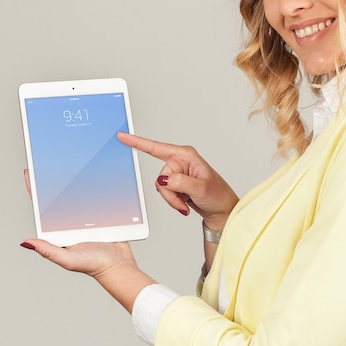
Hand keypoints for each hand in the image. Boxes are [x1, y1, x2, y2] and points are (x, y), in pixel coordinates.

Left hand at [21, 170, 155, 311]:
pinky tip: (91, 173)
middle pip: (59, 196)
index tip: (29, 172)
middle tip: (46, 160)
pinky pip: (95, 197)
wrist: (120, 266)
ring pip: (76, 194)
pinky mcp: (101, 214)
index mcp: (58, 230)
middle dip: (53, 179)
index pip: (42, 206)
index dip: (34, 189)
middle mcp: (69, 222)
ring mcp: (85, 217)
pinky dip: (93, 186)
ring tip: (67, 162)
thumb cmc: (94, 265)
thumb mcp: (68, 259)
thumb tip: (26, 242)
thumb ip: (48, 251)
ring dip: (73, 180)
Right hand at [117, 132, 238, 232]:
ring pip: (161, 187)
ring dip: (171, 198)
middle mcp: (179, 161)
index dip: (138, 142)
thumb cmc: (218, 195)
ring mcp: (177, 172)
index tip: (123, 136)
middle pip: (159, 176)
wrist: (222, 210)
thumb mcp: (200, 188)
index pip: (157, 148)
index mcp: (185, 155)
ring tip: (186, 202)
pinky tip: (184, 202)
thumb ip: (180, 182)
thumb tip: (163, 179)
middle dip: (169, 193)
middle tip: (183, 200)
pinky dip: (173, 200)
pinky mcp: (176, 182)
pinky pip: (164, 192)